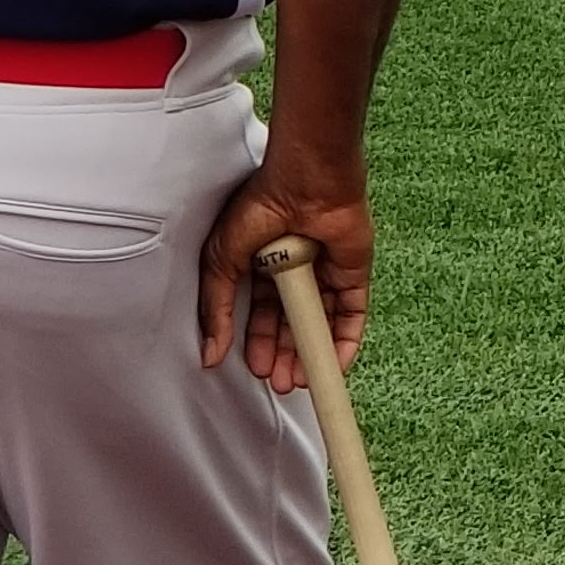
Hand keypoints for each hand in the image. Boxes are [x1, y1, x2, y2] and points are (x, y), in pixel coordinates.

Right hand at [196, 151, 372, 392]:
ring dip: (312, 356)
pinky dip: (346, 341)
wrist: (305, 181)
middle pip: (292, 325)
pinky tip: (334, 365)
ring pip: (321, 325)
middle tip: (281, 383)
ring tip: (300, 381)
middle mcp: (296, 271)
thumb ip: (217, 307)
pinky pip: (352, 314)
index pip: (262, 315)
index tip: (256, 368)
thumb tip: (211, 351)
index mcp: (263, 265)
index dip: (259, 343)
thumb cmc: (262, 204)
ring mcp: (327, 273)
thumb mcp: (222, 259)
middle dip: (285, 357)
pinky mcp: (353, 274)